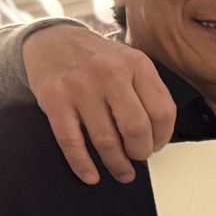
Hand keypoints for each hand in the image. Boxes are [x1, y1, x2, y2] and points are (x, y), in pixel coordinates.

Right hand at [26, 24, 176, 184]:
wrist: (52, 40)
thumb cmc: (96, 59)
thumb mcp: (129, 63)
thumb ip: (146, 93)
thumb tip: (155, 139)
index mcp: (136, 64)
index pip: (163, 112)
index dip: (163, 137)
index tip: (156, 146)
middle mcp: (110, 73)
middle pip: (136, 129)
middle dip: (140, 152)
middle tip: (137, 158)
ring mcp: (81, 86)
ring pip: (106, 141)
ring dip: (116, 165)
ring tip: (121, 172)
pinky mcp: (55, 100)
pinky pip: (72, 142)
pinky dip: (83, 165)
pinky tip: (91, 175)